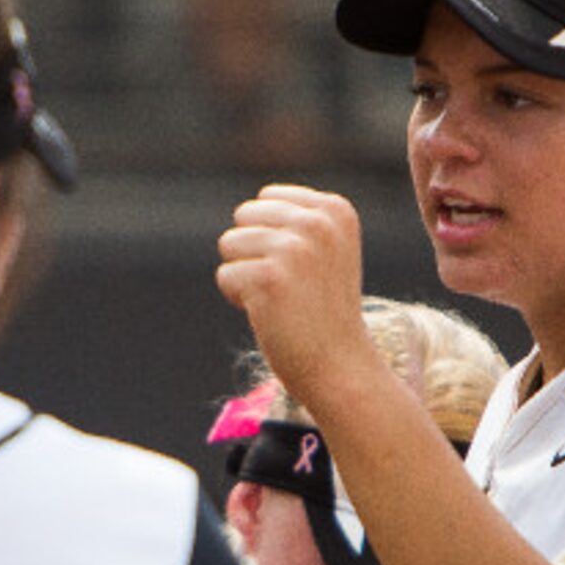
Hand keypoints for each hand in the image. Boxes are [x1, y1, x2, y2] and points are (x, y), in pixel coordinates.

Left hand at [215, 186, 372, 414]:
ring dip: (245, 275)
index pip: (266, 198)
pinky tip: (271, 315)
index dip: (271, 235)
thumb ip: (295, 219)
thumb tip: (246, 209)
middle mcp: (317, 223)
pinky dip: (239, 300)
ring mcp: (294, 250)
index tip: (302, 268)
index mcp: (335, 210)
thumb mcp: (325, 250)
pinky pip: (225, 276)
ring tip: (280, 299)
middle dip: (253, 251)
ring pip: (229, 244)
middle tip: (289, 286)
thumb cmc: (324, 310)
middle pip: (245, 216)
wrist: (339, 366)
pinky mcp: (268, 279)